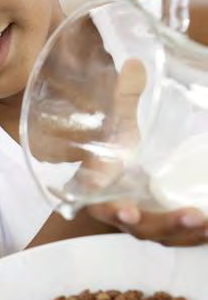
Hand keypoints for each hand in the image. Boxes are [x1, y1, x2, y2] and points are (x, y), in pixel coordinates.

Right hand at [86, 58, 207, 244]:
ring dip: (187, 233)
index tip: (126, 211)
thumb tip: (136, 64)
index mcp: (101, 188)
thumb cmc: (115, 141)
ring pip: (165, 235)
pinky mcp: (166, 221)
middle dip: (165, 225)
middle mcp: (123, 210)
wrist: (121, 159)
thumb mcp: (119, 118)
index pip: (101, 204)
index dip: (112, 211)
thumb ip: (124, 97)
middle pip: (141, 227)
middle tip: (190, 215)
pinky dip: (199, 234)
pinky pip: (181, 234)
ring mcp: (147, 219)